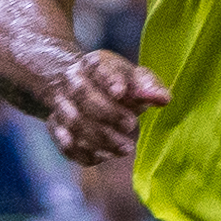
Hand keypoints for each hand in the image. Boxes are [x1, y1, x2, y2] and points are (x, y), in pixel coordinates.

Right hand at [33, 52, 169, 169]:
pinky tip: (103, 157)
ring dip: (100, 138)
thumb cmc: (117, 84)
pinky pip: (64, 143)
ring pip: (73, 122)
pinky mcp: (56, 126)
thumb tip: (164, 99)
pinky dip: (82, 153)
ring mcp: (61, 103)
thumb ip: (149, 87)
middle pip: (83, 95)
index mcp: (94, 64)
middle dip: (108, 113)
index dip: (109, 80)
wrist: (82, 88)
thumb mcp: (134, 78)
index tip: (121, 92)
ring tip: (125, 148)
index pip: (100, 68)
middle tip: (131, 126)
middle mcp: (72, 81)